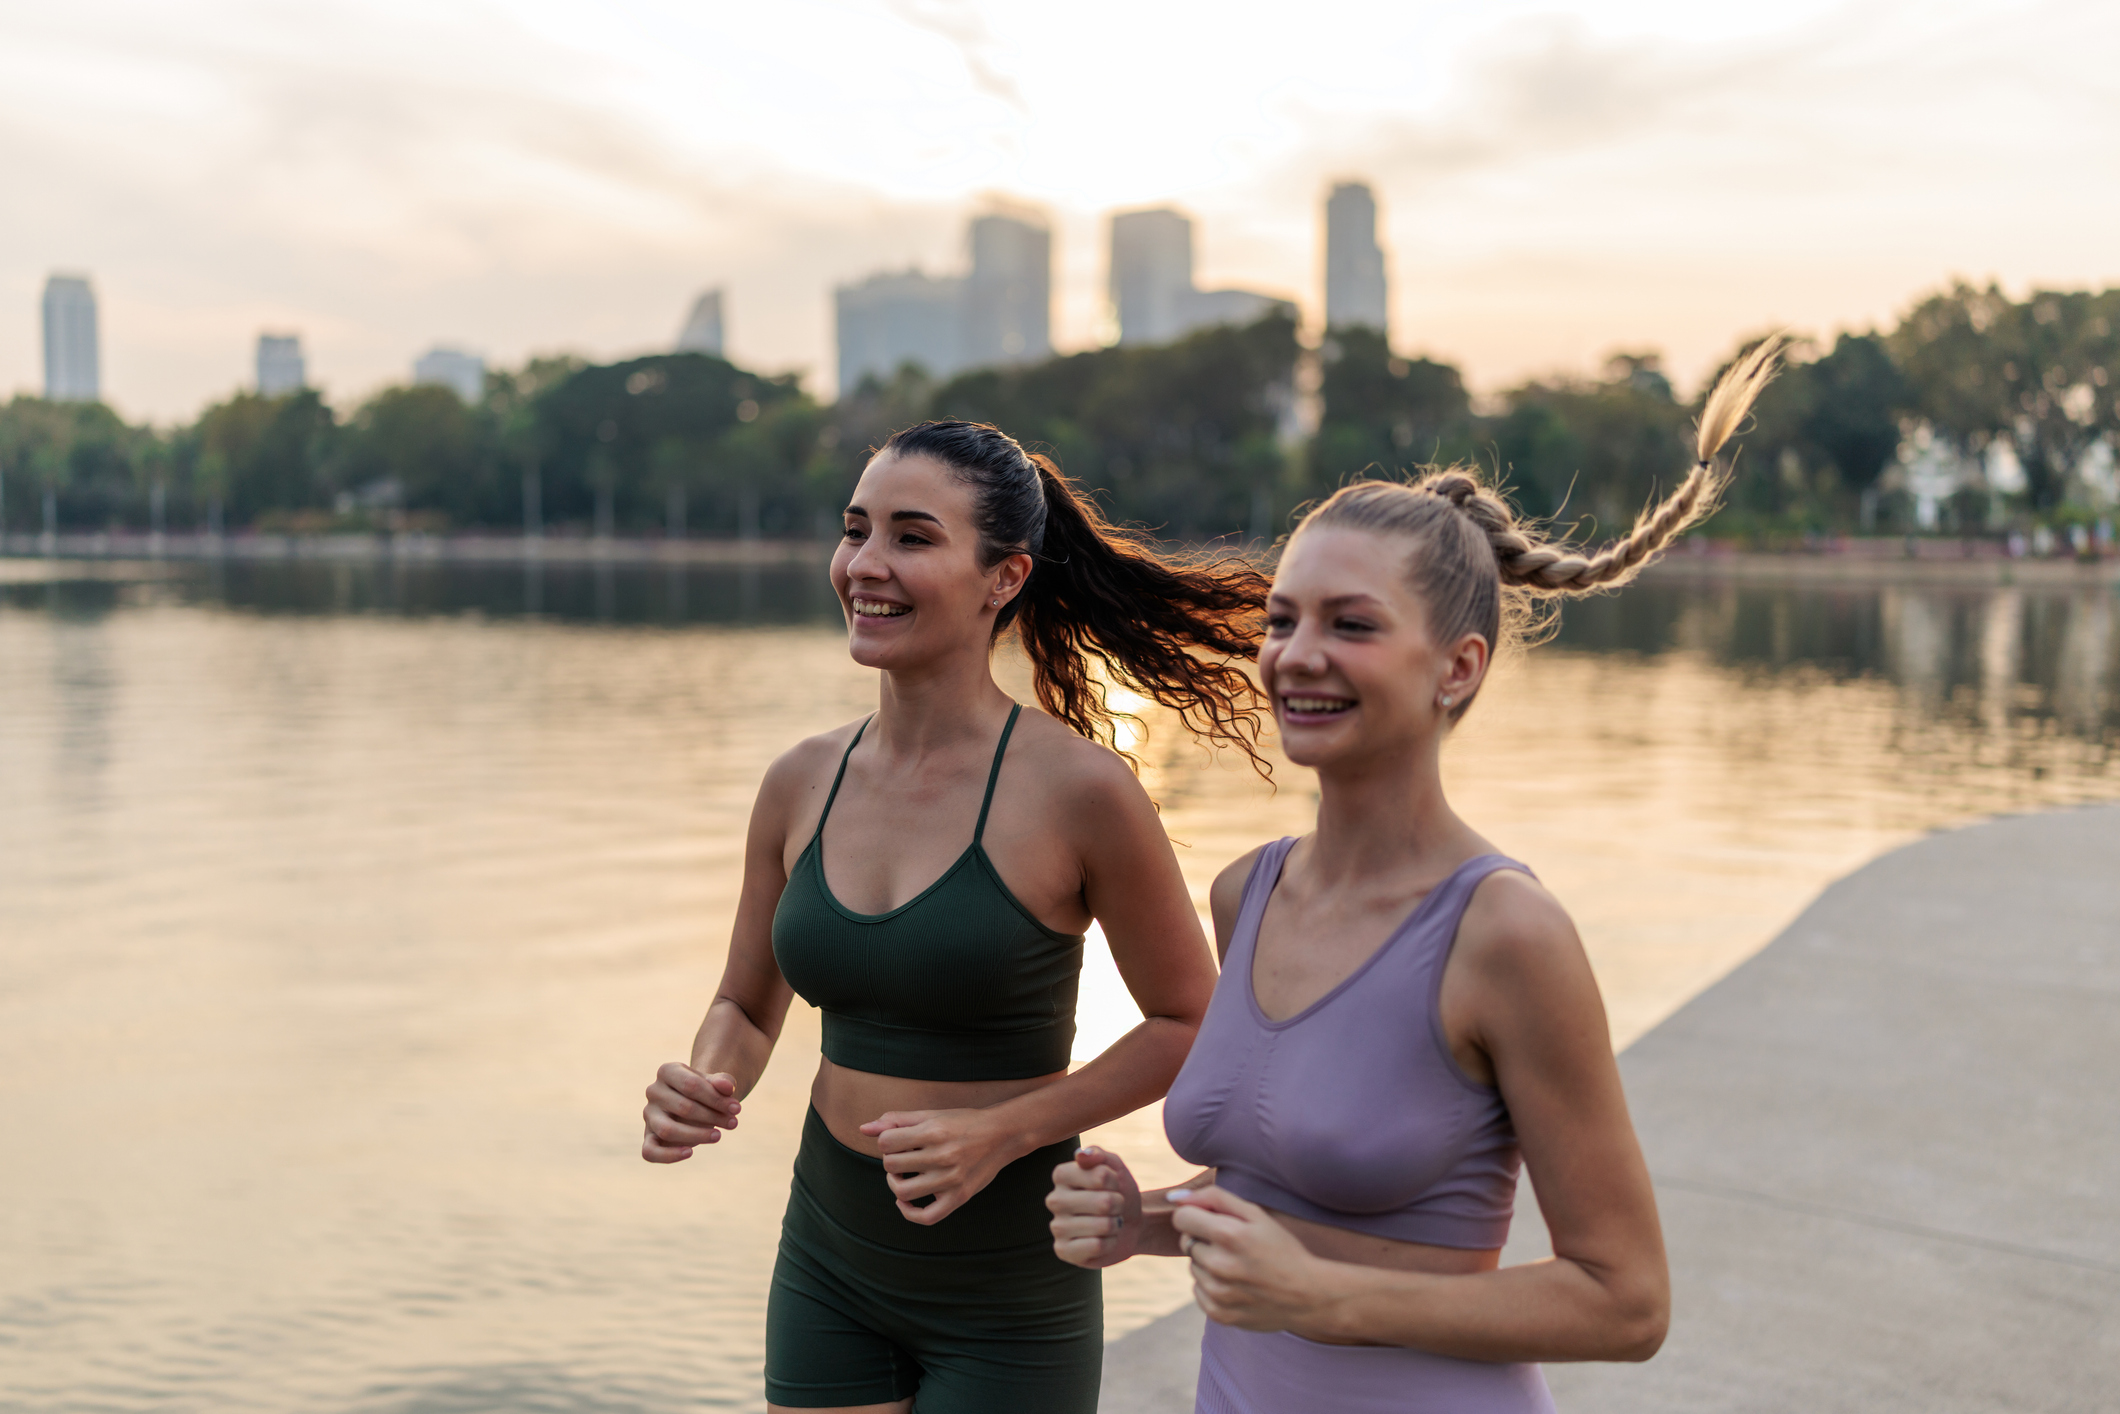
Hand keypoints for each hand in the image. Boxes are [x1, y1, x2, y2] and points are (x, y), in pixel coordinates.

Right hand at [642, 1062, 739, 1162]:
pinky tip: (690, 1152)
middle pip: (683, 1107)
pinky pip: (649, 1151)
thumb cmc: (706, 1091)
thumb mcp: (717, 1083)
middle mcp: (653, 1091)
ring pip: (667, 1130)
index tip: (737, 1109)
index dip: (716, 1098)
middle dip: (712, 1116)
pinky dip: (668, 1155)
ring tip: (718, 1136)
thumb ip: (723, 1082)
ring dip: (696, 1135)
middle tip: (733, 1122)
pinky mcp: (648, 1136)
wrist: (696, 1101)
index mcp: (667, 1071)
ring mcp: (649, 1115)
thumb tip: (727, 1087)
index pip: (691, 1085)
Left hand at [859, 1108, 1021, 1225]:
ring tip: (903, 1175)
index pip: (885, 1142)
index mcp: (933, 1132)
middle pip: (891, 1165)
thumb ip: (897, 1120)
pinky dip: (908, 1212)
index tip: (897, 1140)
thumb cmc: (963, 1122)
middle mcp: (942, 1156)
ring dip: (895, 1183)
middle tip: (902, 1156)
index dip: (886, 1141)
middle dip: (891, 1160)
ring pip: (903, 1191)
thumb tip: (863, 1128)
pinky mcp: (958, 1197)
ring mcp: (951, 1180)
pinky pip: (926, 1217)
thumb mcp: (931, 1115)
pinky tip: (905, 1201)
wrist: (1001, 1135)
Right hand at [1047, 1146, 1143, 1267]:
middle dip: (1118, 1206)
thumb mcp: (1115, 1168)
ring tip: (1109, 1223)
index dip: (1115, 1182)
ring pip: (1102, 1226)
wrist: (1129, 1224)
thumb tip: (1081, 1154)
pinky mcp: (1063, 1250)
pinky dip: (1109, 1243)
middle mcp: (1054, 1200)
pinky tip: (1103, 1240)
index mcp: (1062, 1175)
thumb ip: (1099, 1155)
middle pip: (1104, 1203)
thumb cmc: (1119, 1192)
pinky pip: (1097, 1246)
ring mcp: (1057, 1227)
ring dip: (1115, 1225)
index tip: (1112, 1184)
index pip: (1101, 1176)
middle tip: (1114, 1207)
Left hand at [1171, 1186, 1330, 1332]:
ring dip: (1208, 1263)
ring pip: (1192, 1267)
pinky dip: (1212, 1286)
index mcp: (1229, 1235)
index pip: (1182, 1217)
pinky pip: (1198, 1290)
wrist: (1308, 1295)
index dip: (1196, 1216)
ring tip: (1239, 1267)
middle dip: (1205, 1239)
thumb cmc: (1281, 1248)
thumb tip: (1174, 1199)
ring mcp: (1219, 1294)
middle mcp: (1220, 1266)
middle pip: (1186, 1242)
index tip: (1213, 1222)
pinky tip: (1237, 1285)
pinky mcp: (1219, 1314)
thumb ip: (1214, 1197)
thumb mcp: (1256, 1214)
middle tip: (1234, 1246)